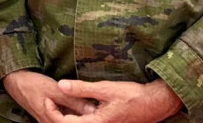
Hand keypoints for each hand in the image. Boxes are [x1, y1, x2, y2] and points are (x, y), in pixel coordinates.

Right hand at [3, 70, 95, 121]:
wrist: (15, 80)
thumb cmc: (33, 83)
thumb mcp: (55, 90)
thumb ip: (74, 100)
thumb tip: (93, 110)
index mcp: (50, 119)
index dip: (87, 121)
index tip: (99, 114)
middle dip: (81, 119)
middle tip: (95, 111)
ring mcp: (46, 121)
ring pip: (65, 121)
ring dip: (76, 117)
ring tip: (88, 109)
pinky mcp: (46, 116)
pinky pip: (60, 118)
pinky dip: (69, 114)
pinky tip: (77, 107)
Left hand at [43, 78, 183, 122]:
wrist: (155, 103)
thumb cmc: (132, 96)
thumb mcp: (105, 89)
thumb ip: (82, 89)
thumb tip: (60, 85)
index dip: (53, 113)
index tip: (46, 100)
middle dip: (58, 116)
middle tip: (49, 102)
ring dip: (68, 117)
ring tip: (58, 104)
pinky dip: (78, 117)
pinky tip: (73, 107)